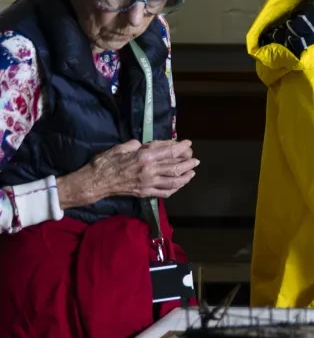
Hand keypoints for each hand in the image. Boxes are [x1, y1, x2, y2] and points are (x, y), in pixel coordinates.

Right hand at [57, 139, 198, 208]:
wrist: (95, 182)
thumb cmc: (106, 162)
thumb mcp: (122, 147)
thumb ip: (138, 145)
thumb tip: (150, 145)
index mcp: (144, 157)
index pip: (170, 152)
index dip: (182, 148)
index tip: (189, 144)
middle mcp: (150, 171)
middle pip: (176, 167)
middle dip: (188, 162)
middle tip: (195, 159)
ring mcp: (149, 183)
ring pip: (174, 181)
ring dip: (186, 177)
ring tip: (192, 172)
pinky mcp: (145, 193)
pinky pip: (165, 193)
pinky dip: (175, 189)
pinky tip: (180, 184)